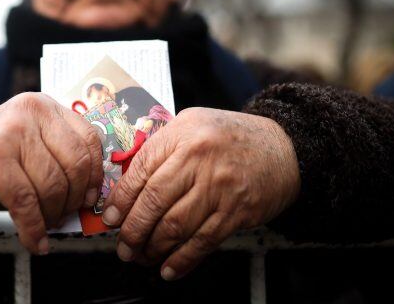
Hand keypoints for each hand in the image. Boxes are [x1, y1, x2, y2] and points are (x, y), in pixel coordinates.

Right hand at [0, 92, 102, 254]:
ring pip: (51, 185)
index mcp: (45, 107)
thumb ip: (60, 160)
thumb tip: (91, 198)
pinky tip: (34, 240)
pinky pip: (25, 201)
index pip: (89, 140)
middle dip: (73, 200)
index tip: (91, 198)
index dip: (95, 175)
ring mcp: (11, 132)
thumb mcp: (31, 148)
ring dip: (51, 216)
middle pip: (74, 164)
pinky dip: (33, 228)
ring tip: (44, 226)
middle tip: (64, 216)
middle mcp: (31, 113)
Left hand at [102, 107, 299, 279]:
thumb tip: (126, 185)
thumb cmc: (232, 137)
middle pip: (154, 201)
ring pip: (175, 225)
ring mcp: (219, 187)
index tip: (110, 218)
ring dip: (153, 247)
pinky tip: (169, 267)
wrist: (284, 148)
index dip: (121, 199)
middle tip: (124, 245)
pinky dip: (182, 259)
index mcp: (182, 134)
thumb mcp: (192, 126)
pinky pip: (203, 241)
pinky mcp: (237, 211)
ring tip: (142, 256)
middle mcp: (199, 158)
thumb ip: (161, 149)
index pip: (141, 170)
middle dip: (133, 230)